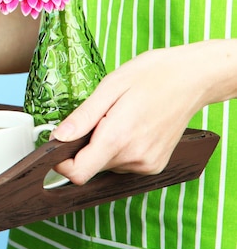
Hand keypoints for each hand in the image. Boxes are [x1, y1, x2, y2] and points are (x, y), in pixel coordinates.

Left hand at [51, 41, 235, 184]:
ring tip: (117, 118)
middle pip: (90, 168)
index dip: (61, 162)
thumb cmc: (152, 75)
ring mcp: (147, 164)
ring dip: (102, 147)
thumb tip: (57, 136)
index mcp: (118, 138)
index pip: (77, 173)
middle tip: (96, 118)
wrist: (192, 78)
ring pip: (106, 166)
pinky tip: (129, 127)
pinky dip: (118, 149)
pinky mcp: (155, 165)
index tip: (57, 143)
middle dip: (83, 147)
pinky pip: (123, 164)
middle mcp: (134, 158)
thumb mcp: (110, 87)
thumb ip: (83, 117)